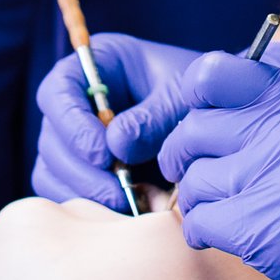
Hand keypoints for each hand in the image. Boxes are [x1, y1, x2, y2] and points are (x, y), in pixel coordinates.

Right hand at [31, 31, 279, 211]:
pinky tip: (126, 212)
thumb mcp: (184, 96)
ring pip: (53, 170)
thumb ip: (152, 116)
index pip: (58, 89)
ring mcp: (80, 139)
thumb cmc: (208, 97)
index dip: (71, 121)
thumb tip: (113, 145)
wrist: (228, 123)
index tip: (101, 151)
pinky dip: (90, 207)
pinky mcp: (87, 173)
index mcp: (99, 66)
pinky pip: (68, 194)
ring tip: (126, 205)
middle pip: (51, 137)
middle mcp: (81, 102)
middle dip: (79, 169)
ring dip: (84, 193)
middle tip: (116, 192)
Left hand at [159, 53, 279, 279]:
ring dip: (200, 203)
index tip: (197, 128)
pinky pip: (202, 224)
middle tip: (196, 175)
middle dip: (184, 158)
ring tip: (225, 212)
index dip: (192, 103)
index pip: (211, 75)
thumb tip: (207, 108)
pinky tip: (224, 237)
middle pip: (193, 132)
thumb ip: (279, 107)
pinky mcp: (272, 232)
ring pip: (195, 183)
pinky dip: (204, 234)